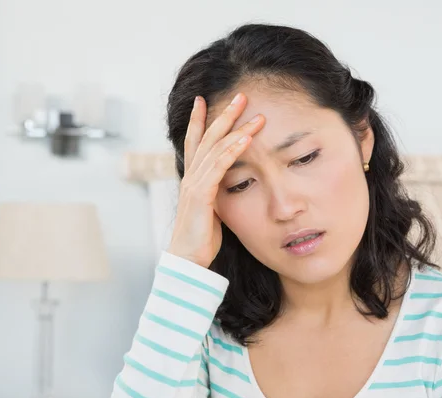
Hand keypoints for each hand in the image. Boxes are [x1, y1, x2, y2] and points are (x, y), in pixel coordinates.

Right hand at [167, 93, 264, 267]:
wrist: (188, 259)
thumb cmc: (201, 237)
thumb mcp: (211, 210)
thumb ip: (216, 193)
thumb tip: (228, 187)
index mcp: (194, 178)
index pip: (195, 142)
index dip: (199, 120)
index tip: (203, 100)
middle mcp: (191, 176)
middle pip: (207, 137)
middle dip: (223, 114)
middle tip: (240, 95)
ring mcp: (195, 184)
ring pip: (215, 148)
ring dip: (235, 128)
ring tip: (253, 113)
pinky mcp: (201, 195)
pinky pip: (219, 167)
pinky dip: (232, 151)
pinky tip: (246, 139)